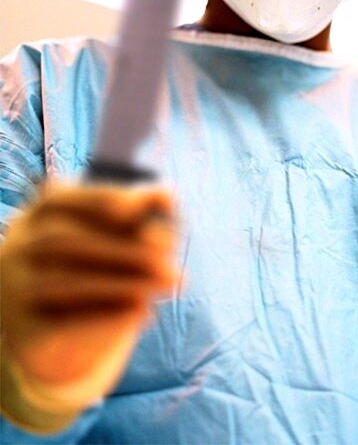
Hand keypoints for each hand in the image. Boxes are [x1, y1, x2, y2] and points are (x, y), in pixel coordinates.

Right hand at [0, 182, 177, 410]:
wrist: (61, 333)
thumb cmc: (99, 265)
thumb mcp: (118, 235)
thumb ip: (143, 214)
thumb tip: (168, 195)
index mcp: (38, 215)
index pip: (58, 198)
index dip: (96, 199)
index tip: (136, 207)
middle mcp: (18, 249)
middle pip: (63, 241)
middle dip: (125, 248)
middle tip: (171, 261)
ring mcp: (15, 291)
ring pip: (64, 283)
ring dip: (124, 282)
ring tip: (167, 283)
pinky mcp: (24, 333)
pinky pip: (61, 324)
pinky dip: (107, 317)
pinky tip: (143, 310)